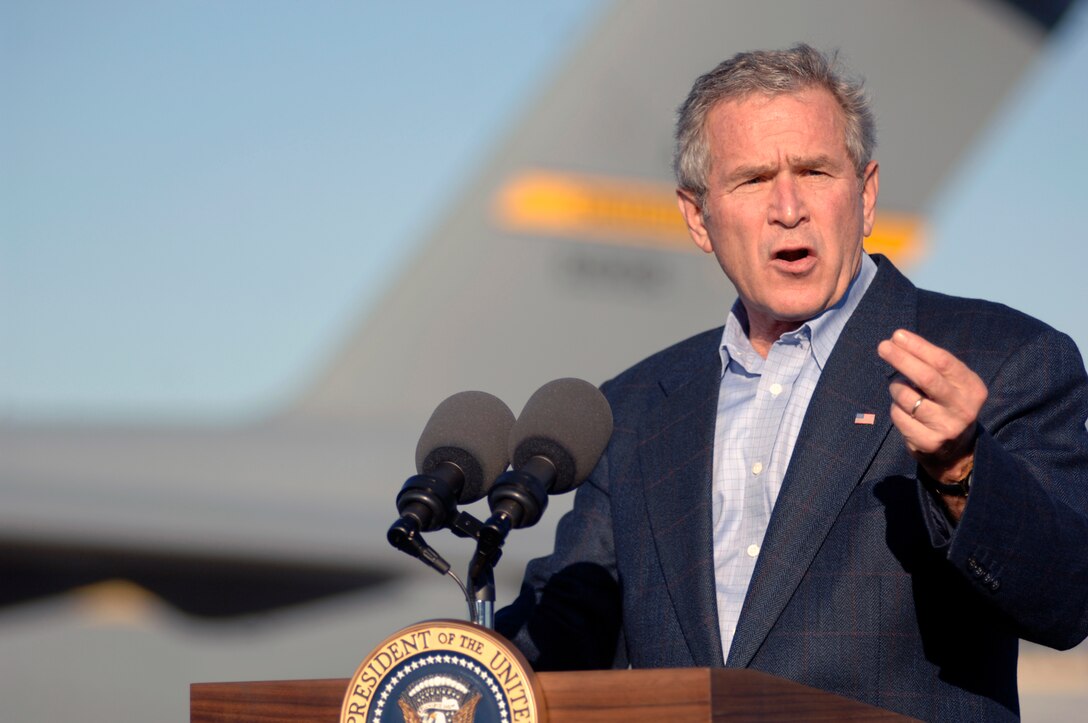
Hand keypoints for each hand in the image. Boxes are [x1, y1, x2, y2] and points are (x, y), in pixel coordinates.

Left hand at [877, 329, 987, 486]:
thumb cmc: (946, 405)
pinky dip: (895, 408)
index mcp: (972, 388)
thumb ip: (931, 366)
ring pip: (907, 397)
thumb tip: (897, 341)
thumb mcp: (950, 385)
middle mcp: (964, 408)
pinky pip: (899, 416)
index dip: (919, 347)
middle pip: (927, 377)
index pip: (943, 362)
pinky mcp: (928, 443)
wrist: (955, 452)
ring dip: (896, 388)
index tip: (897, 335)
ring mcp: (947, 428)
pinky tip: (904, 411)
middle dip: (902, 359)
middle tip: (883, 346)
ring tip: (901, 389)